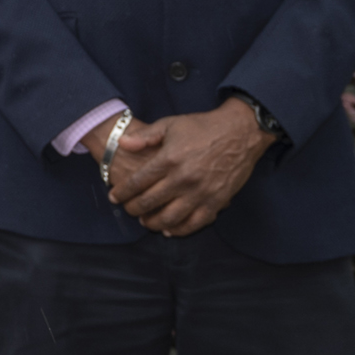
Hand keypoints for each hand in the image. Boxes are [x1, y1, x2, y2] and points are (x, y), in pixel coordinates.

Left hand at [107, 102, 267, 235]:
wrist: (241, 132)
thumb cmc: (203, 126)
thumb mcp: (171, 124)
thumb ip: (145, 136)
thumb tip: (122, 144)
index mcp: (169, 159)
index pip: (138, 182)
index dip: (122, 192)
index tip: (114, 197)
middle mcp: (183, 179)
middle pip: (150, 202)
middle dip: (133, 209)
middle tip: (128, 210)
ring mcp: (201, 193)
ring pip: (170, 218)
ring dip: (153, 223)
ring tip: (145, 221)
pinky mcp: (217, 201)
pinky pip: (195, 223)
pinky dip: (180, 230)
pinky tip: (170, 229)